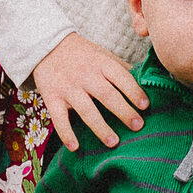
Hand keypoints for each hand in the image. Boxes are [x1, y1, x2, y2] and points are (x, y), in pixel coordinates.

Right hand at [33, 34, 147, 149]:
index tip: (145, 105)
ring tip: (114, 142)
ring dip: (100, 128)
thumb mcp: (103, 55)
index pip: (121, 77)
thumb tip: (146, 83)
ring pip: (86, 110)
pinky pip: (59, 118)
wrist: (47, 45)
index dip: (134, 91)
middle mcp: (85, 75)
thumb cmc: (82, 54)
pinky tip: (75, 147)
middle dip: (123, 111)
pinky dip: (66, 133)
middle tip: (138, 126)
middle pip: (107, 95)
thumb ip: (121, 69)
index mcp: (101, 63)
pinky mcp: (52, 97)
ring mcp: (68, 87)